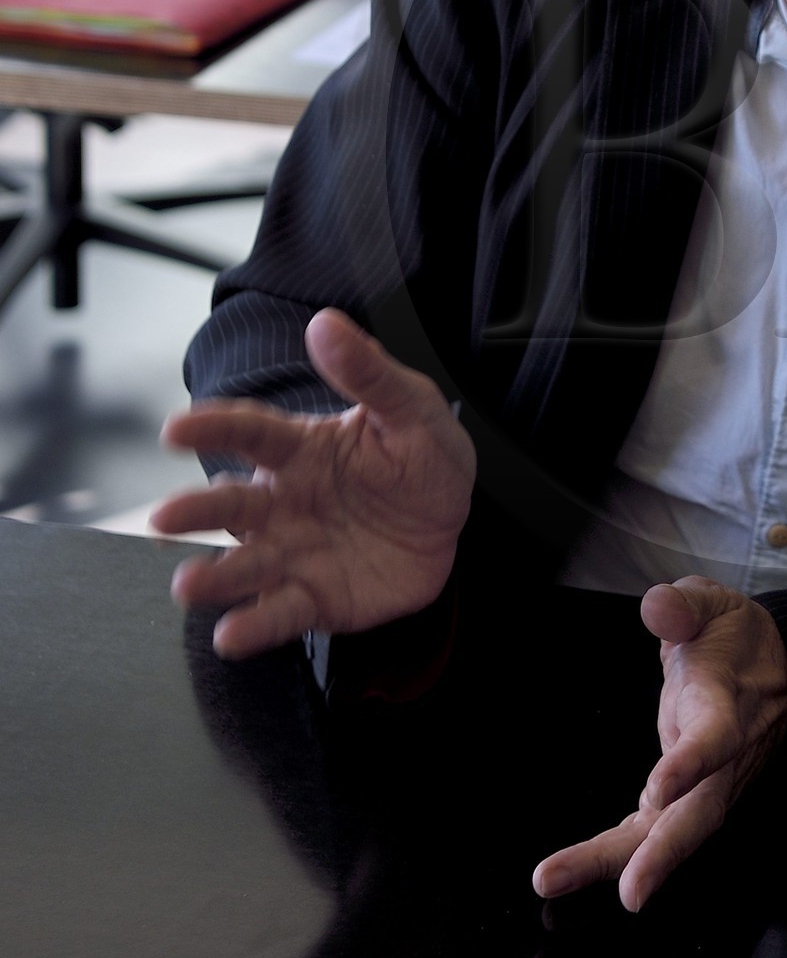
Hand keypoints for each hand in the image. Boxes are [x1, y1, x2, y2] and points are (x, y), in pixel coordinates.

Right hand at [154, 308, 475, 658]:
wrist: (453, 522)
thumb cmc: (422, 457)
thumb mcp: (410, 408)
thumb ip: (368, 372)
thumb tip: (325, 323)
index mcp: (301, 449)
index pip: (248, 432)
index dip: (211, 428)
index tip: (173, 430)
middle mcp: (283, 501)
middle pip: (231, 504)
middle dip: (194, 511)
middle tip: (162, 518)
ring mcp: (294, 551)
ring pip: (244, 564)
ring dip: (213, 575)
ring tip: (187, 586)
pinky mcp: (314, 597)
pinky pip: (280, 612)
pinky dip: (254, 625)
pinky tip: (232, 635)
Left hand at [533, 576, 786, 912]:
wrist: (778, 670)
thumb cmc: (736, 635)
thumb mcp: (715, 602)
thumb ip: (685, 605)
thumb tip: (658, 608)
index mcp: (728, 703)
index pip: (717, 739)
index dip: (691, 764)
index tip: (657, 789)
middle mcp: (724, 759)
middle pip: (700, 815)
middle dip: (662, 855)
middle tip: (629, 895)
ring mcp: (708, 785)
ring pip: (670, 834)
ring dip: (616, 863)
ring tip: (553, 880)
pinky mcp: (687, 798)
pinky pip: (650, 832)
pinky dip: (613, 855)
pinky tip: (567, 873)